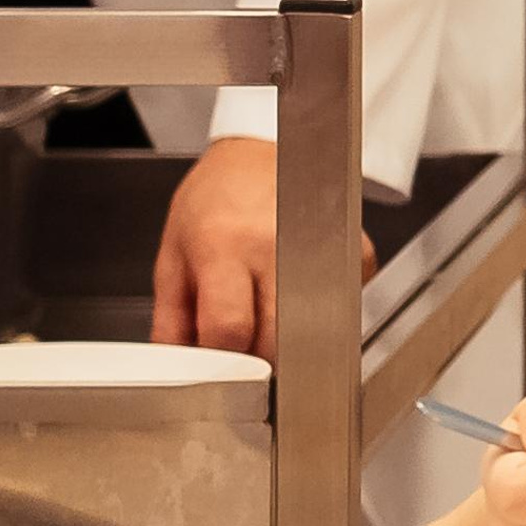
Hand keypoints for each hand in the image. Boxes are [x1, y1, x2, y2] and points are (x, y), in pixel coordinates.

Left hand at [152, 136, 375, 358]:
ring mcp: (321, 246)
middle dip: (258, 359)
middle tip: (244, 343)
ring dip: (290, 339)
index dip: (221, 359)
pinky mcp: (353, 251)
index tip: (218, 360)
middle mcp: (276, 244)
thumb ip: (172, 322)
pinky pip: (343, 309)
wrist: (262, 153)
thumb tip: (177, 372)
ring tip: (268, 313)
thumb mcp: (173, 257)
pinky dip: (321, 316)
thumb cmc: (215, 200)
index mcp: (223, 246)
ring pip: (313, 332)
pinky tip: (299, 293)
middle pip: (277, 341)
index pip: (229, 329)